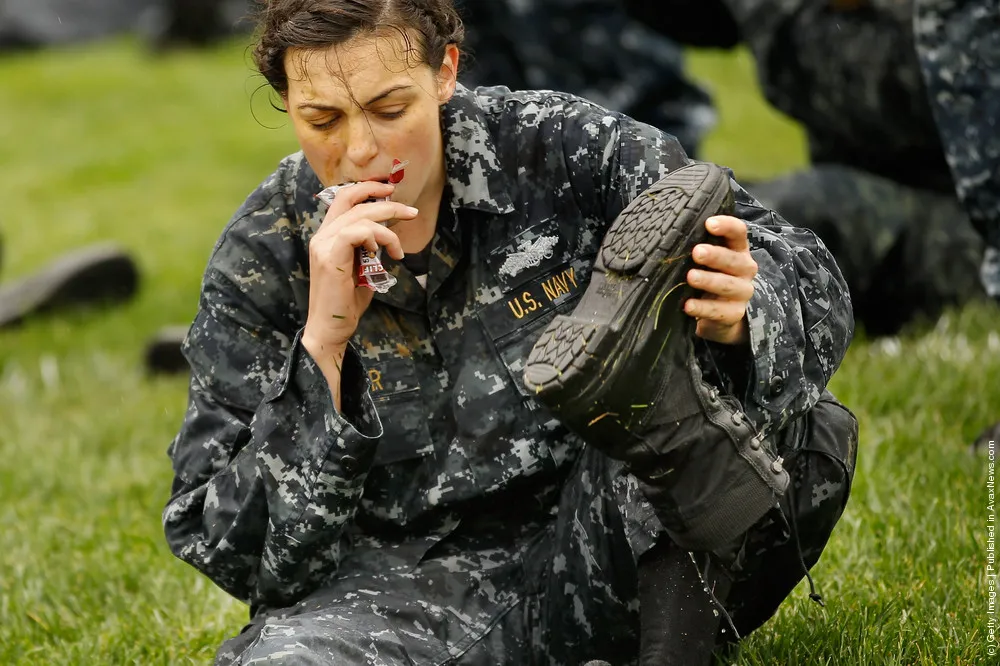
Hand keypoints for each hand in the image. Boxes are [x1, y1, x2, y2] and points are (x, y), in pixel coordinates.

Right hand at [302, 181, 416, 370]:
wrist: (330, 329)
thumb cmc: (347, 302)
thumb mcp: (364, 268)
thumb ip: (370, 249)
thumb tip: (388, 234)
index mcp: (328, 236)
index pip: (344, 199)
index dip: (367, 189)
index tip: (390, 190)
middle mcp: (322, 236)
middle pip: (354, 202)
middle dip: (387, 204)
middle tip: (411, 212)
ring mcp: (323, 245)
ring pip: (359, 216)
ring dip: (387, 229)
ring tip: (398, 250)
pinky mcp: (329, 257)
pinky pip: (355, 232)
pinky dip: (374, 238)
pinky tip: (381, 254)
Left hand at [684, 215, 756, 344]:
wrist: (719, 313)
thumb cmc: (708, 275)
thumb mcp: (704, 260)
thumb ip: (694, 246)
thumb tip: (665, 236)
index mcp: (737, 249)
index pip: (738, 232)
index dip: (726, 226)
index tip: (709, 224)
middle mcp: (744, 268)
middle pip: (734, 259)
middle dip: (715, 255)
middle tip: (697, 252)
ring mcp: (742, 292)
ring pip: (728, 285)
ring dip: (709, 280)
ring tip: (691, 277)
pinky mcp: (735, 313)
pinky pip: (720, 311)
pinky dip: (703, 308)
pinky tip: (688, 305)